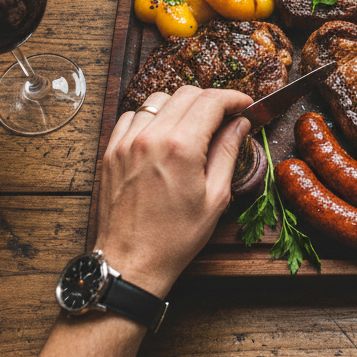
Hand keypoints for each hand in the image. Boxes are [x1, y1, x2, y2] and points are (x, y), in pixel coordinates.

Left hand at [93, 87, 252, 296]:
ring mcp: (126, 142)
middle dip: (211, 100)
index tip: (245, 104)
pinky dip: (152, 116)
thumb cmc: (174, 238)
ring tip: (194, 126)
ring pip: (158, 99)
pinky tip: (163, 134)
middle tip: (226, 116)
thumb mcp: (215, 198)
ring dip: (181, 106)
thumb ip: (227, 152)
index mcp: (180, 148)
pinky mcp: (111, 151)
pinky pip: (133, 115)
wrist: (131, 262)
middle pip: (186, 93)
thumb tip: (240, 124)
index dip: (234, 98)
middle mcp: (150, 137)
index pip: (211, 101)